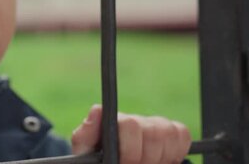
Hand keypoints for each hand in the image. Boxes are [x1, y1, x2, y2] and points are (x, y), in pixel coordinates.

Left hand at [71, 105, 191, 163]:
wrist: (111, 162)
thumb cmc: (97, 160)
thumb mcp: (86, 151)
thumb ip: (86, 135)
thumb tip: (97, 110)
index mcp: (112, 122)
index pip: (130, 124)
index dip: (130, 150)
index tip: (126, 163)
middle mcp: (134, 120)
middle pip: (153, 131)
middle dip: (147, 157)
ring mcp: (153, 124)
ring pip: (170, 133)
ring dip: (161, 157)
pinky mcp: (171, 132)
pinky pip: (182, 134)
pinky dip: (177, 151)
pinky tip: (163, 161)